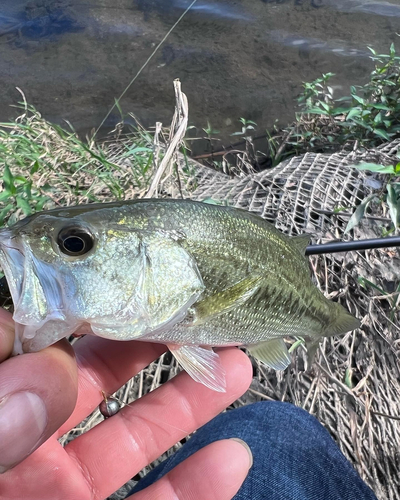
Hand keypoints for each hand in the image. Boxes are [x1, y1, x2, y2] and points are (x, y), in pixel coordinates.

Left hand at [0, 308, 252, 499]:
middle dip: (154, 342)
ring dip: (190, 402)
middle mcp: (32, 445)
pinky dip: (197, 485)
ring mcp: (68, 491)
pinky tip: (231, 457)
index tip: (131, 286)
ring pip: (138, 436)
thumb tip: (50, 368)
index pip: (45, 344)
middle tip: (195, 313)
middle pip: (103, 379)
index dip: (87, 312)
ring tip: (234, 365)